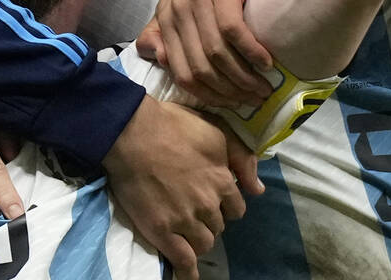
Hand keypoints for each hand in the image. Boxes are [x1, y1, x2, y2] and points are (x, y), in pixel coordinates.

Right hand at [103, 96, 246, 279]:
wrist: (131, 132)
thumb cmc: (172, 126)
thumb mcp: (216, 131)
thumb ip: (242, 158)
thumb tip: (259, 190)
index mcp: (222, 182)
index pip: (236, 209)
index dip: (224, 205)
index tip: (211, 200)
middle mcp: (208, 205)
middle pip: (218, 227)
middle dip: (209, 220)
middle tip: (190, 209)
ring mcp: (184, 220)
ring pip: (204, 243)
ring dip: (198, 239)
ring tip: (183, 230)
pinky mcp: (161, 230)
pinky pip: (182, 260)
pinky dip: (188, 271)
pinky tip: (188, 274)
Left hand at [137, 0, 271, 107]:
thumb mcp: (181, 9)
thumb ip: (165, 36)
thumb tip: (160, 62)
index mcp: (165, 20)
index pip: (180, 71)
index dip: (207, 95)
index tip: (232, 105)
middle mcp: (175, 10)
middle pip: (200, 66)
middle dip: (229, 90)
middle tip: (253, 99)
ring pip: (216, 51)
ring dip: (243, 76)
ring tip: (263, 87)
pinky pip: (233, 30)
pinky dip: (250, 52)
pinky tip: (266, 62)